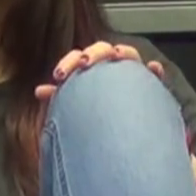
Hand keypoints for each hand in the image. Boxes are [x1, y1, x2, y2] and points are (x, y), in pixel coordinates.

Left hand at [33, 41, 163, 113]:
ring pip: (129, 56)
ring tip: (116, 55)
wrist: (112, 144)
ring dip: (123, 52)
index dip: (69, 62)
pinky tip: (153, 68)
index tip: (59, 76)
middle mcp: (111, 71)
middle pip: (103, 51)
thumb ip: (59, 98)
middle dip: (93, 54)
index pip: (79, 59)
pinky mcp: (151, 90)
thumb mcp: (73, 110)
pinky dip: (154, 71)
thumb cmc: (90, 124)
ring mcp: (131, 77)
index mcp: (90, 73)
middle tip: (83, 65)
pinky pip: (155, 77)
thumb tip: (39, 90)